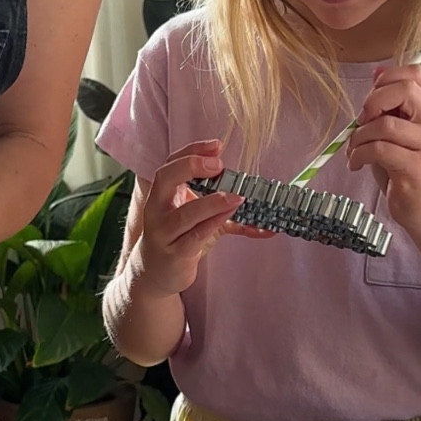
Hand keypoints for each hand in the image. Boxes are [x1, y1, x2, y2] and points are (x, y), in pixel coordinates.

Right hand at [130, 141, 250, 297]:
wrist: (155, 274)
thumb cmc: (178, 239)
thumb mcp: (198, 220)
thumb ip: (226, 213)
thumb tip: (265, 219)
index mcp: (162, 194)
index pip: (171, 163)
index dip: (192, 151)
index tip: (216, 146)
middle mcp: (157, 209)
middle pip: (165, 178)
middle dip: (190, 166)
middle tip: (218, 165)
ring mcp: (164, 232)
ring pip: (185, 214)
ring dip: (212, 203)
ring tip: (236, 197)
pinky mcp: (174, 254)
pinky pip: (194, 237)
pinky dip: (214, 225)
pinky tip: (231, 217)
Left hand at [347, 65, 420, 231]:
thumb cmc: (406, 171)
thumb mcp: (397, 134)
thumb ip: (390, 106)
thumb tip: (378, 71)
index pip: (415, 75)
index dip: (387, 79)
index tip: (371, 103)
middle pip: (405, 90)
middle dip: (373, 102)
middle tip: (361, 123)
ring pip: (386, 124)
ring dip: (359, 137)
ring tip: (354, 151)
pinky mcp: (417, 168)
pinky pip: (380, 150)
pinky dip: (359, 155)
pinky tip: (356, 164)